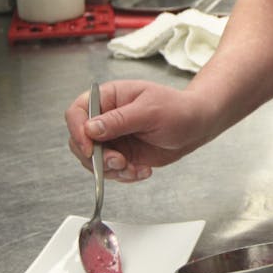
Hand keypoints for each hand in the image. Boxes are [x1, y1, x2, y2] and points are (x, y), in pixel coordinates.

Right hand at [65, 79, 222, 181]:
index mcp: (109, 97)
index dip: (77, 131)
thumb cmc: (177, 109)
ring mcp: (112, 138)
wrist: (195, 126)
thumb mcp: (150, 111)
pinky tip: (143, 170)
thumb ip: (119, 120)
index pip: (77, 112)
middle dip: (96, 157)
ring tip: (135, 168)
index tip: (90, 148)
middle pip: (80, 140)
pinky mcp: (121, 154)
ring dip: (111, 170)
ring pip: (92, 160)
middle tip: (119, 161)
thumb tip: (90, 128)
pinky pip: (110, 171)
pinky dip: (124, 175)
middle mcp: (106, 118)